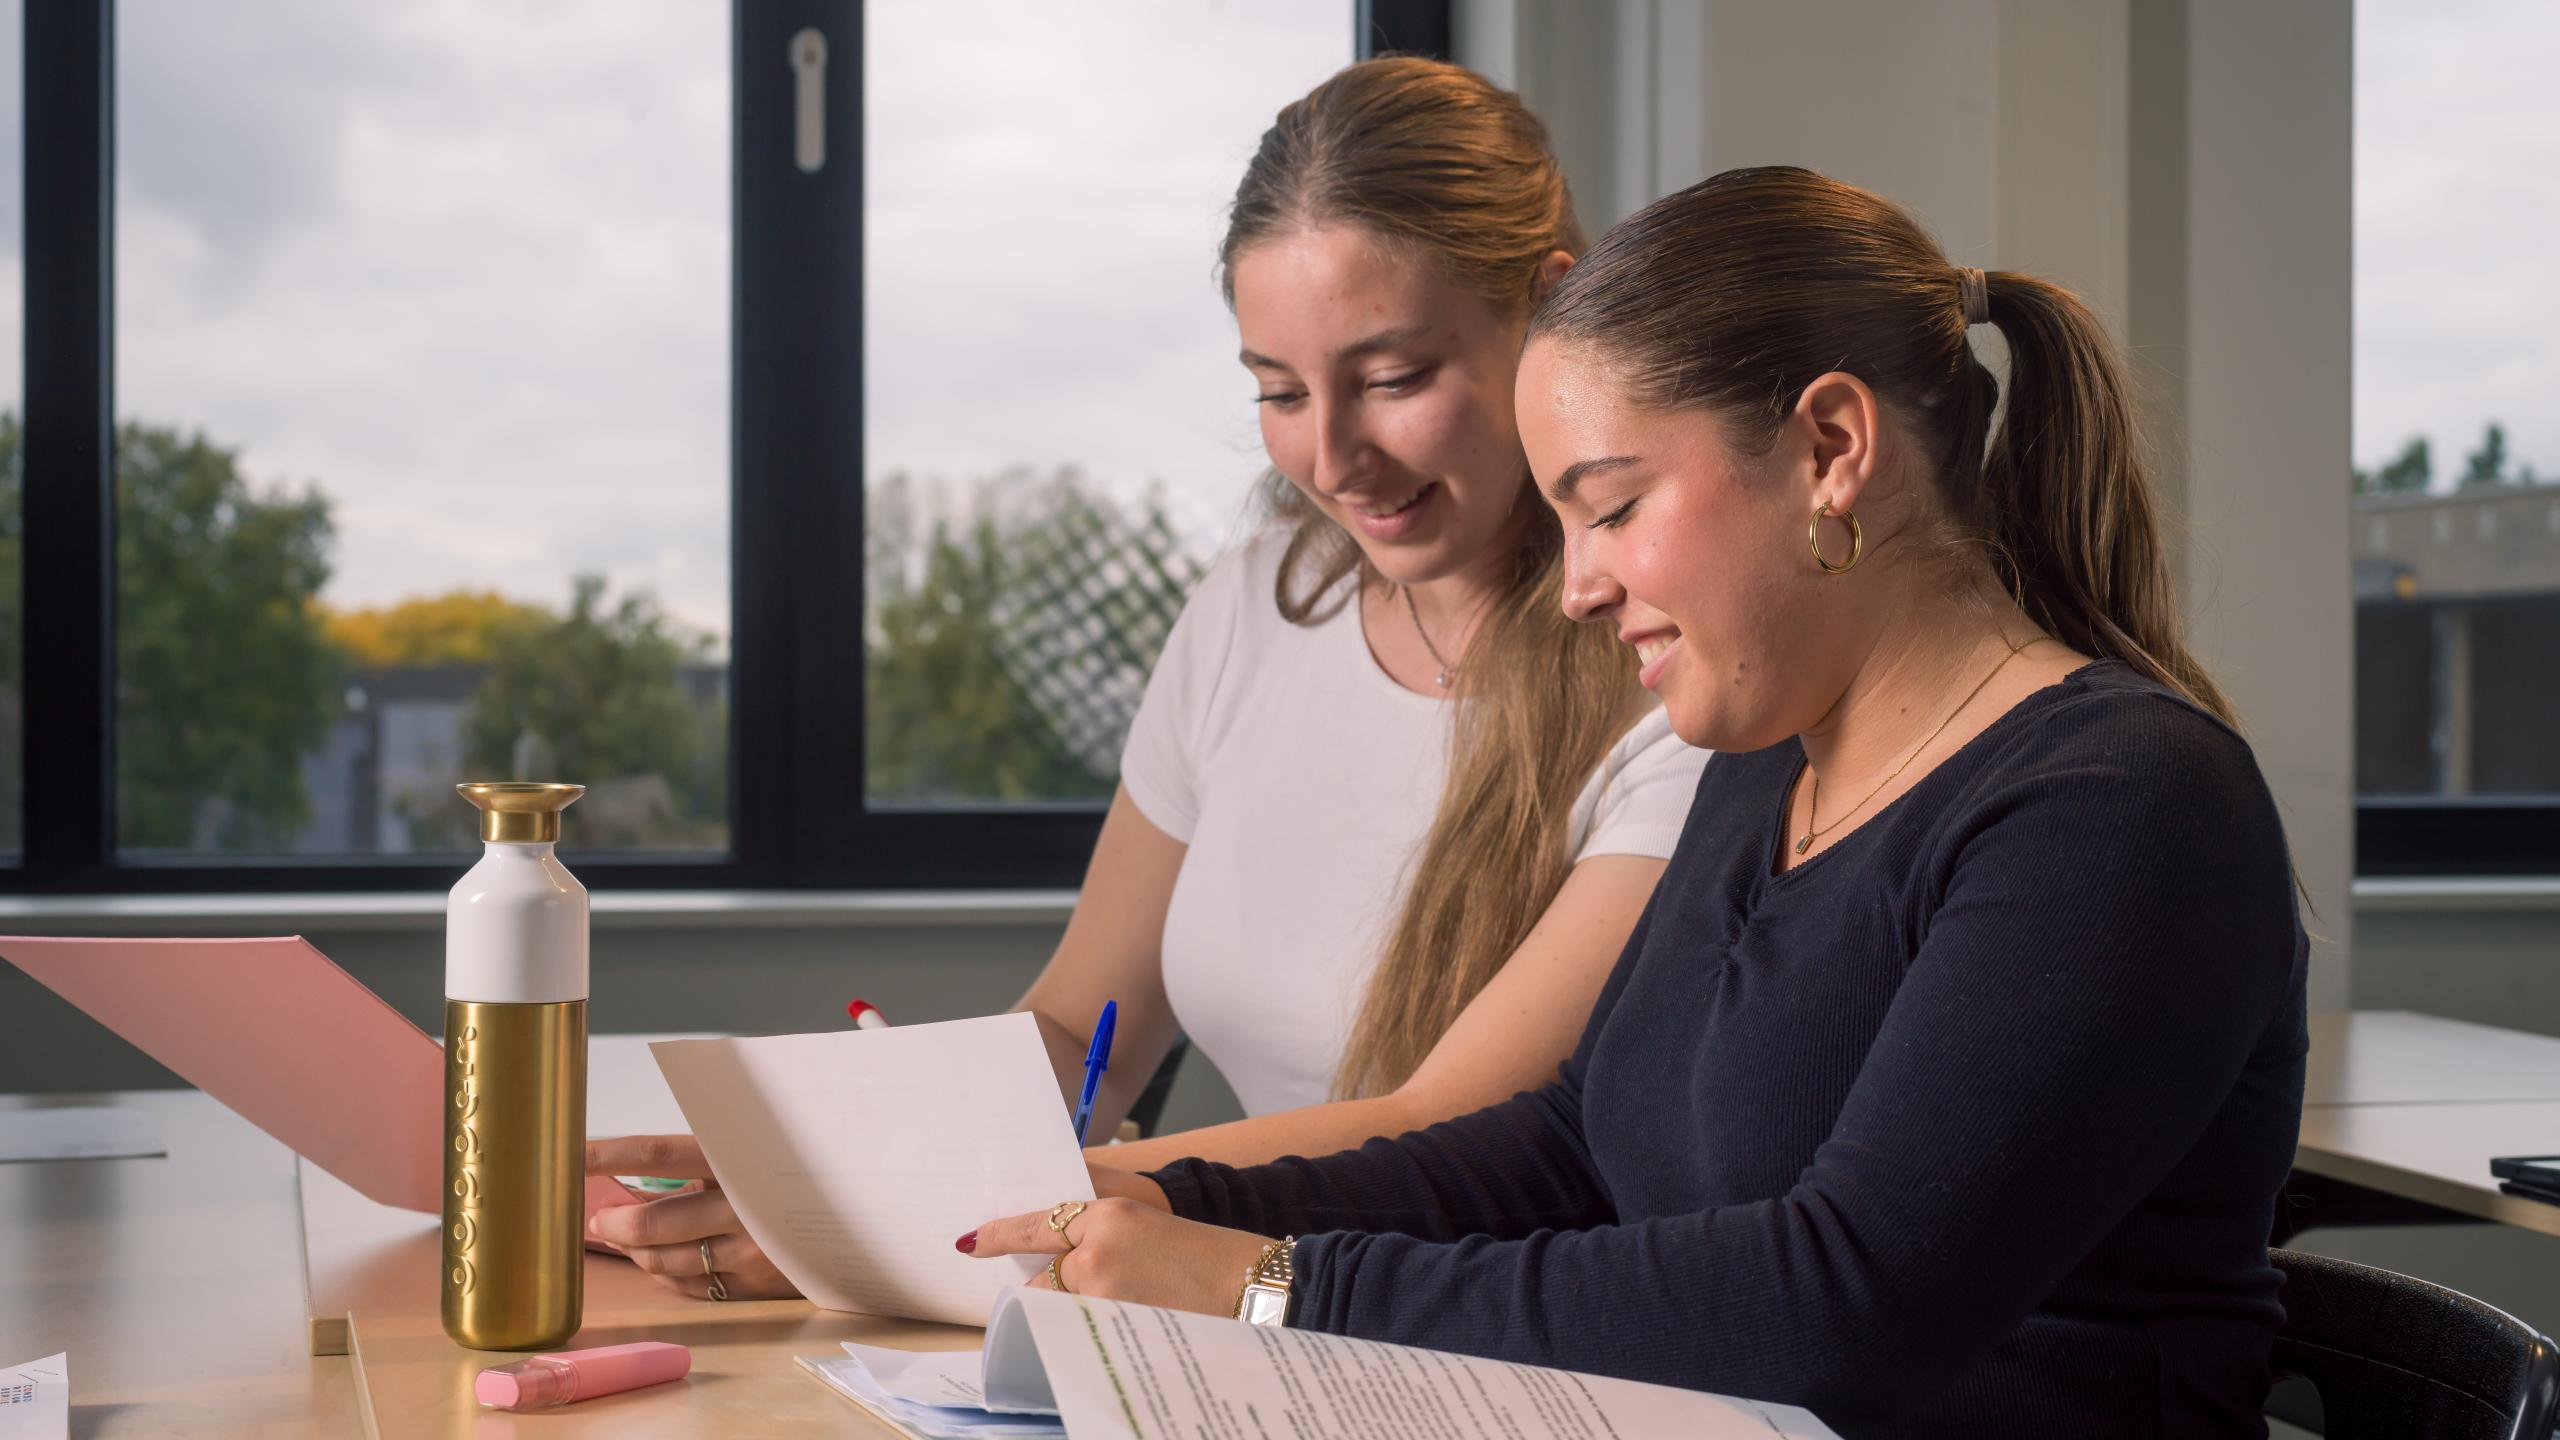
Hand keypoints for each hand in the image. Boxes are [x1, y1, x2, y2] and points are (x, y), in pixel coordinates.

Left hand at [585, 1134, 800, 1301]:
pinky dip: (666, 1272)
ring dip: (634, 1250)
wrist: (865, 1217)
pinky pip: (690, 1285)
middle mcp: (745, 1207)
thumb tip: (637, 1166)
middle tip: (599, 1219)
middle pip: (653, 1223)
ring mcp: (751, 1251)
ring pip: (665, 1261)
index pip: (659, 1154)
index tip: (571, 1154)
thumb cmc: (797, 1173)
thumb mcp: (756, 1151)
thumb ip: (704, 1157)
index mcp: (741, 1159)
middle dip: (614, 1222)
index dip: (609, 1155)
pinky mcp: (755, 1285)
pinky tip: (664, 1259)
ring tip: (626, 1237)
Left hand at [958, 1191, 1272, 1317]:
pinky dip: (1095, 1333)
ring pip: (1063, 1309)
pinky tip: (1130, 1324)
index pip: (1037, 1224)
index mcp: (1109, 1214)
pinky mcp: (1115, 1330)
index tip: (972, 1242)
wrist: (1253, 1287)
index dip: (1001, 1235)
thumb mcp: (1151, 1224)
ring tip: (1126, 1305)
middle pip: (1045, 1278)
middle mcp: (1096, 1253)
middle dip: (1052, 1287)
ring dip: (1076, 1312)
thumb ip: (1102, 1230)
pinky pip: (1084, 1334)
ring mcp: (1102, 1297)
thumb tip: (1059, 1248)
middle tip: (1086, 1290)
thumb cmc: (1210, 1255)